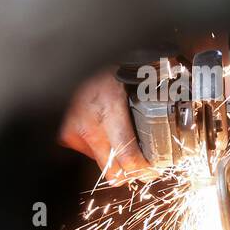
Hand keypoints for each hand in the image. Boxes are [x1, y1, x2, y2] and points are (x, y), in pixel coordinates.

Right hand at [58, 68, 153, 182]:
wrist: (71, 58)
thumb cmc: (103, 65)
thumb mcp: (130, 81)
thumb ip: (146, 105)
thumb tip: (166, 124)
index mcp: (109, 110)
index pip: (128, 158)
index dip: (144, 170)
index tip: (153, 170)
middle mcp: (88, 126)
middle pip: (112, 172)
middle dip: (130, 172)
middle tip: (142, 167)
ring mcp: (73, 133)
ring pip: (100, 161)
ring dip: (111, 155)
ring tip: (119, 137)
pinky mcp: (63, 135)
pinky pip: (86, 150)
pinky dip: (96, 144)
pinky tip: (101, 128)